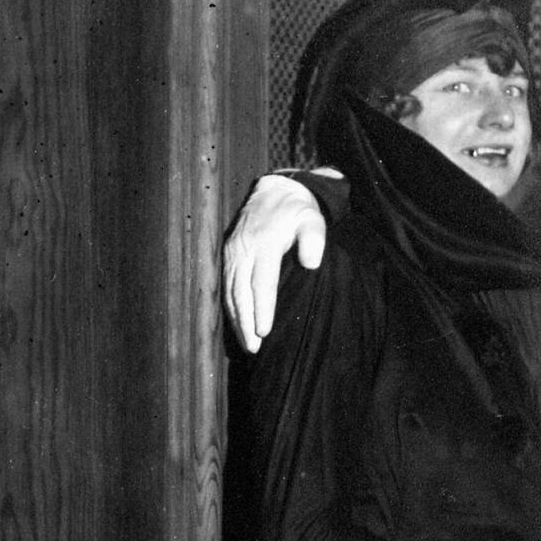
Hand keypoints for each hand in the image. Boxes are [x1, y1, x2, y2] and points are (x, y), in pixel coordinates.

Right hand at [223, 174, 327, 352]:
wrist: (275, 192)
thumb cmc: (299, 212)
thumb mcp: (313, 220)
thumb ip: (314, 240)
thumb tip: (311, 263)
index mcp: (263, 243)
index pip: (261, 282)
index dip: (262, 309)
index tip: (264, 332)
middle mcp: (243, 249)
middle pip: (241, 292)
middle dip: (246, 322)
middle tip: (254, 348)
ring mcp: (233, 252)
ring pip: (231, 291)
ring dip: (237, 319)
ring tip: (247, 345)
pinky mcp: (228, 254)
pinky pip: (226, 285)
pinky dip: (231, 307)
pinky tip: (238, 325)